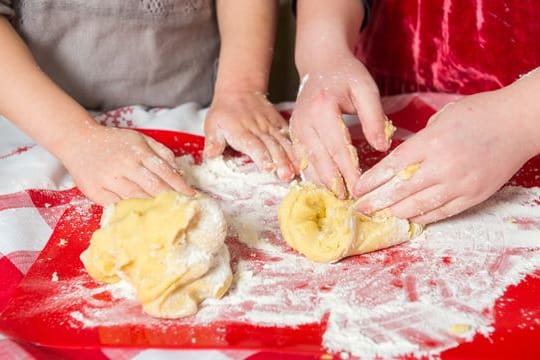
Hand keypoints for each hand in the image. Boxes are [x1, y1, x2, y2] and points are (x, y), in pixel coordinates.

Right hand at [59, 126, 194, 204]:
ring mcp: (109, 180)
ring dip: (154, 207)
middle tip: (184, 208)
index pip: (165, 172)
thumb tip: (180, 171)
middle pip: (153, 187)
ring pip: (137, 198)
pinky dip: (132, 210)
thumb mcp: (140, 139)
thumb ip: (161, 153)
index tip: (192, 195)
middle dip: (171, 199)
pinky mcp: (96, 192)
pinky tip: (143, 215)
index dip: (180, 186)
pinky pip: (118, 205)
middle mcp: (125, 166)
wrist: (77, 141)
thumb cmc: (114, 142)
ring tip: (168, 214)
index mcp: (138, 152)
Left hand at [204, 90, 295, 180]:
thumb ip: (213, 142)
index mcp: (241, 131)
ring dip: (291, 157)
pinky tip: (303, 159)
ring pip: (283, 142)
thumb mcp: (212, 124)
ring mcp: (270, 126)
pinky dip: (297, 147)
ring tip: (297, 170)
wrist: (239, 90)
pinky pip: (289, 135)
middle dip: (281, 162)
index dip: (262, 158)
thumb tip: (210, 156)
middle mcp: (258, 129)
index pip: (254, 146)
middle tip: (287, 176)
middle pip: (272, 146)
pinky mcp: (279, 124)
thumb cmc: (224, 112)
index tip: (269, 169)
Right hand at [290, 52, 388, 198]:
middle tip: (349, 201)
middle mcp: (304, 121)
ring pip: (308, 163)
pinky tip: (325, 184)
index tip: (361, 188)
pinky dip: (313, 173)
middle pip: (320, 160)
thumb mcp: (366, 89)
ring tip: (338, 198)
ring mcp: (296, 128)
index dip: (349, 171)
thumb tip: (382, 147)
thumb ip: (373, 117)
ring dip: (323, 181)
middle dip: (335, 182)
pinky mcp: (294, 133)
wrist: (320, 62)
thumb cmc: (346, 74)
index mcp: (322, 109)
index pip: (338, 147)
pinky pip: (302, 158)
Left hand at [353, 91, 538, 223]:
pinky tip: (408, 219)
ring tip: (380, 216)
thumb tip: (402, 163)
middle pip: (401, 191)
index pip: (392, 167)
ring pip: (420, 206)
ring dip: (396, 213)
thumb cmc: (478, 114)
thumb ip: (420, 142)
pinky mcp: (474, 196)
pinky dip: (423, 217)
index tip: (357, 189)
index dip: (372, 181)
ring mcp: (460, 184)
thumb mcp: (441, 119)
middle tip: (360, 209)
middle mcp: (444, 166)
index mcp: (432, 142)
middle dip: (376, 202)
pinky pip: (442, 212)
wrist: (519, 123)